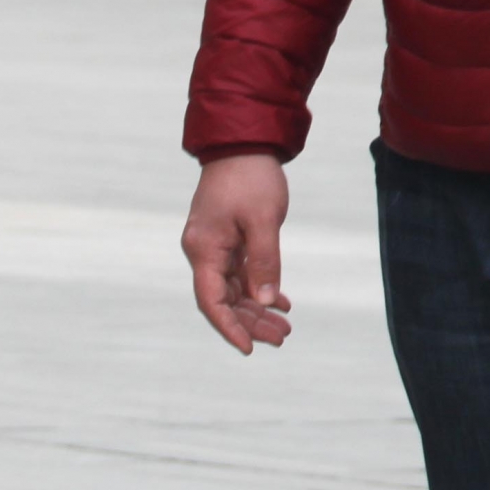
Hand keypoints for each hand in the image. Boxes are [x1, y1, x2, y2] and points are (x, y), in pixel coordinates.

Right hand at [182, 151, 293, 353]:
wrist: (243, 141)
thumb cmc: (250, 177)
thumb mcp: (263, 221)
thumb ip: (265, 263)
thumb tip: (266, 302)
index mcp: (204, 249)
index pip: (212, 301)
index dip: (230, 328)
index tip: (250, 348)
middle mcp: (203, 252)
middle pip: (224, 300)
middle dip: (252, 321)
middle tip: (283, 337)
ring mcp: (214, 246)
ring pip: (234, 290)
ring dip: (258, 308)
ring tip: (285, 325)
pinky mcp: (227, 239)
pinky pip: (241, 274)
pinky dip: (259, 288)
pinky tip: (279, 301)